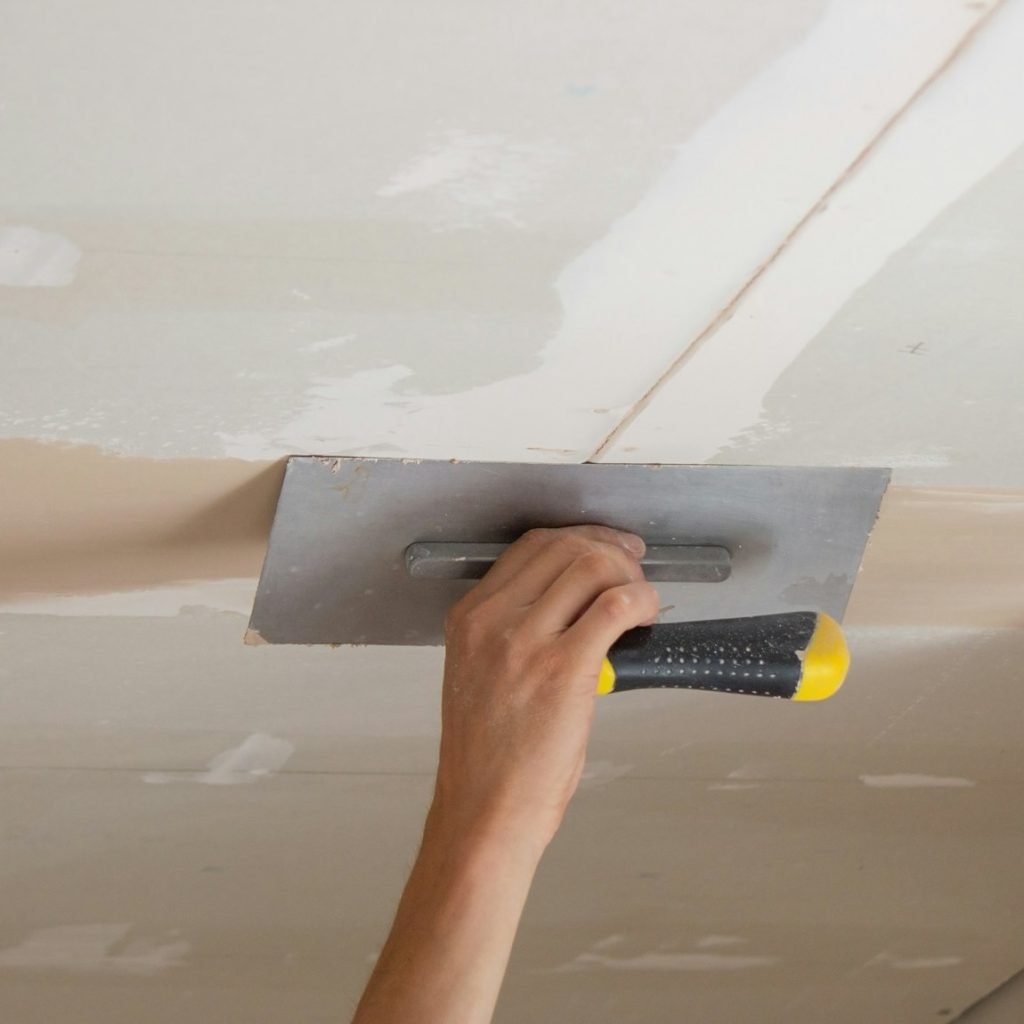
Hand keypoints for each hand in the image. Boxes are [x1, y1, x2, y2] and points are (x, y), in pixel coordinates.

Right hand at [430, 525, 659, 854]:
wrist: (483, 812)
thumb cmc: (487, 756)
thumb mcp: (480, 675)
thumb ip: (516, 631)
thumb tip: (578, 605)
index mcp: (469, 619)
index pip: (532, 546)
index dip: (580, 538)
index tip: (606, 548)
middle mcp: (492, 622)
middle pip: (565, 547)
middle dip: (610, 550)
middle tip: (634, 571)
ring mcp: (525, 643)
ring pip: (592, 567)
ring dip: (629, 575)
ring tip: (641, 601)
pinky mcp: (563, 670)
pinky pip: (615, 607)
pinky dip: (641, 600)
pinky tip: (645, 617)